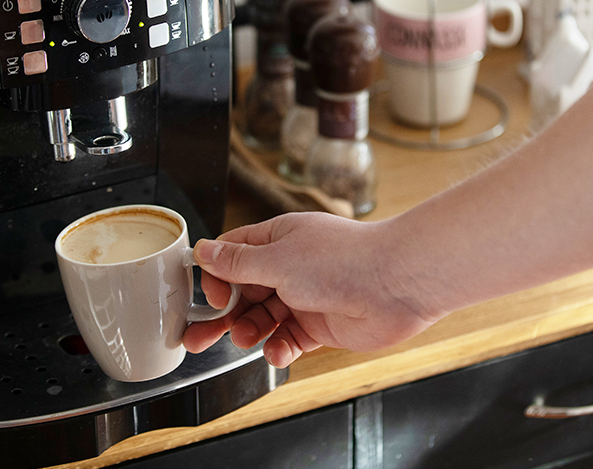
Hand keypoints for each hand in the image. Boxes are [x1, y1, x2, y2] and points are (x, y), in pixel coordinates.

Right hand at [182, 212, 439, 367]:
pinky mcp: (322, 324)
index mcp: (278, 239)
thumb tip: (203, 251)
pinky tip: (277, 352)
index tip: (212, 299)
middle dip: (221, 315)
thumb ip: (237, 262)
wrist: (396, 284)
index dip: (216, 277)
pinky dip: (280, 348)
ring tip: (246, 341)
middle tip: (197, 339)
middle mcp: (291, 266)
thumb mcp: (277, 259)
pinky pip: (290, 339)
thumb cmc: (343, 260)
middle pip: (244, 292)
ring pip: (264, 318)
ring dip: (250, 332)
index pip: (233, 255)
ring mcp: (306, 295)